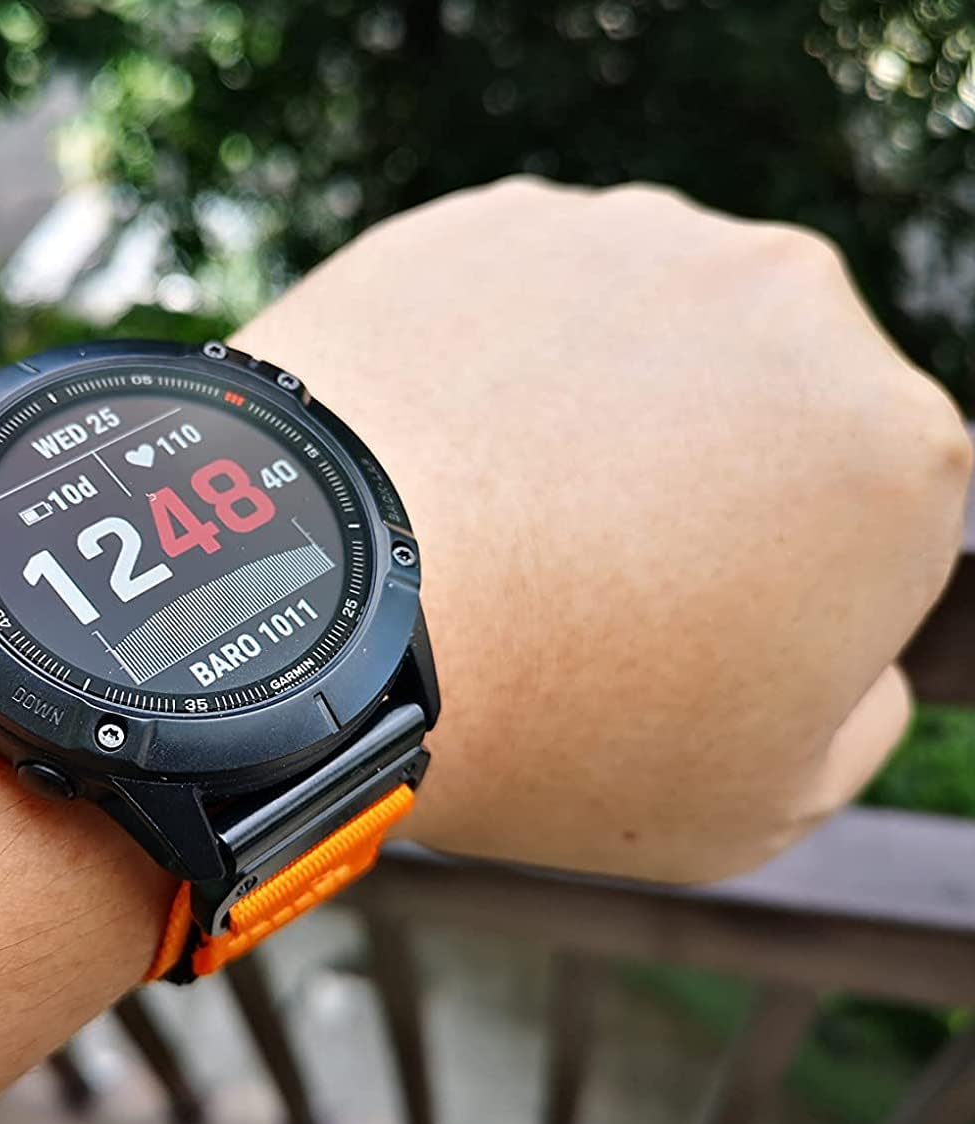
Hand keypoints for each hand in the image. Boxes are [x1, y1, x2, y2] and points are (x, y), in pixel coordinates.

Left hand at [236, 178, 970, 882]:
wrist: (329, 613)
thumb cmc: (550, 725)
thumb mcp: (760, 798)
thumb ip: (858, 712)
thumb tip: (852, 644)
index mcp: (899, 452)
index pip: (866, 519)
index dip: (771, 585)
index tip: (674, 623)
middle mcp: (795, 305)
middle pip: (762, 409)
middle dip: (700, 479)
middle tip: (580, 572)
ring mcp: (637, 241)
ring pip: (642, 339)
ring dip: (597, 409)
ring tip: (498, 515)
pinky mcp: (501, 219)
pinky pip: (520, 303)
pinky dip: (492, 364)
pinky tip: (441, 451)